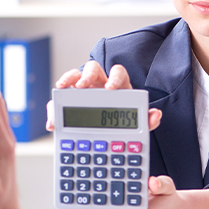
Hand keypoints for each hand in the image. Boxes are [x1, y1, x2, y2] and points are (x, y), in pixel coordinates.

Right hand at [45, 61, 161, 130]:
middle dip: (87, 75)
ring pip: (74, 76)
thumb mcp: (136, 127)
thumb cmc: (123, 125)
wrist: (108, 139)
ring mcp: (82, 91)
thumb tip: (155, 114)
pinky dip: (54, 109)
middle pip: (93, 69)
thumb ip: (147, 121)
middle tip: (83, 85)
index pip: (118, 73)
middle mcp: (99, 84)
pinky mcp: (68, 101)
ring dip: (67, 79)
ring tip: (62, 88)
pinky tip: (53, 121)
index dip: (115, 77)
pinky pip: (59, 100)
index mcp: (118, 86)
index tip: (111, 88)